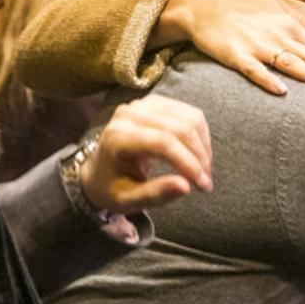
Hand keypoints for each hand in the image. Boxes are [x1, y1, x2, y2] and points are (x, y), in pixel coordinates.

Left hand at [79, 95, 212, 214]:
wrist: (99, 170)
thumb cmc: (112, 188)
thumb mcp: (127, 201)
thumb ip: (155, 194)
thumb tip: (186, 186)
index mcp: (117, 138)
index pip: (163, 143)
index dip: (188, 163)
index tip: (203, 185)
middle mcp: (129, 114)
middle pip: (180, 128)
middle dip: (199, 156)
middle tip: (205, 181)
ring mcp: (143, 104)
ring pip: (189, 118)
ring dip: (203, 145)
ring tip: (203, 169)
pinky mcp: (156, 102)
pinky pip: (189, 113)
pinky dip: (200, 134)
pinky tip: (198, 154)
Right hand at [154, 0, 304, 95]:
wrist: (203, 7)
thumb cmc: (242, 9)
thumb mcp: (277, 9)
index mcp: (289, 25)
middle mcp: (278, 35)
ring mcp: (257, 46)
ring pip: (289, 63)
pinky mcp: (236, 56)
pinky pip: (255, 70)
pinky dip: (268, 79)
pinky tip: (281, 90)